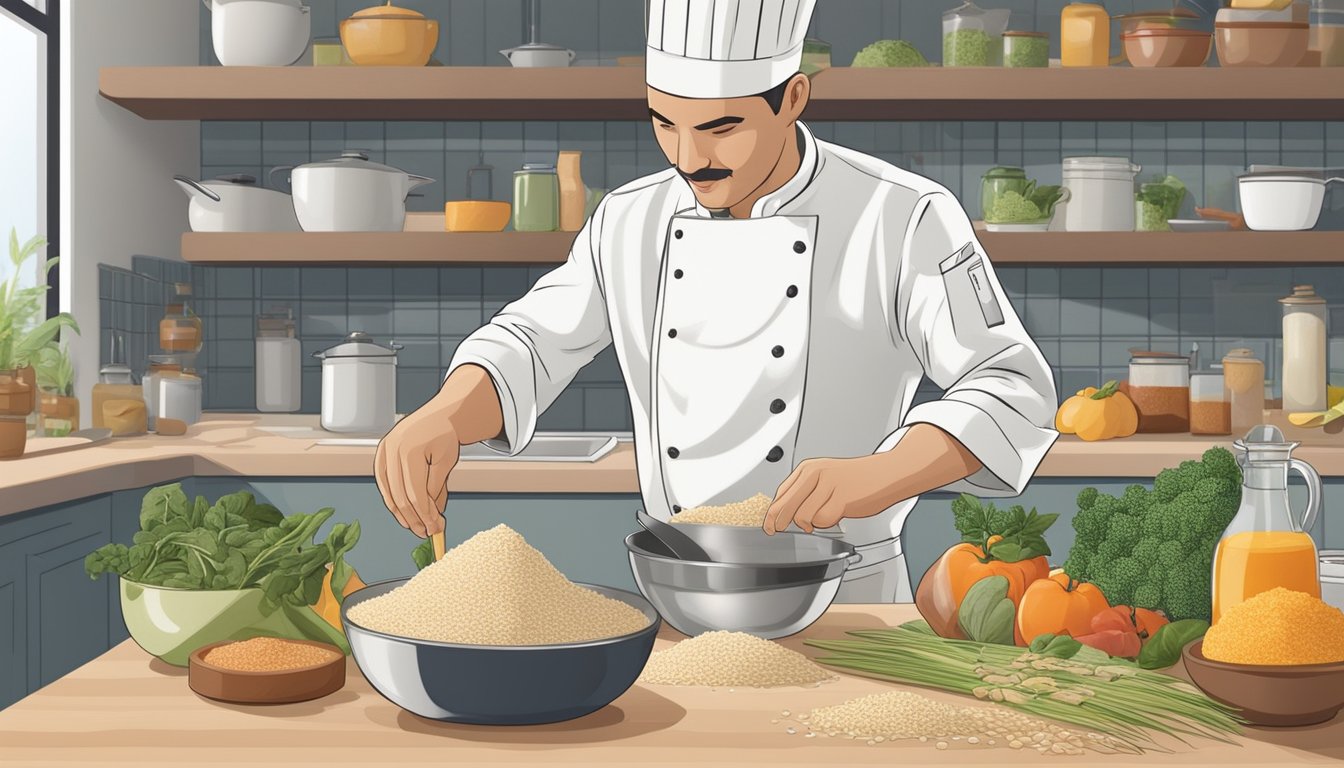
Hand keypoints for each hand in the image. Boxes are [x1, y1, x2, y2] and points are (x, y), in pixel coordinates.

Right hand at [374, 400, 460, 537]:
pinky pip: (383, 483)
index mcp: (410, 451)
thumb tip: (432, 515)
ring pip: (389, 492)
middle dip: (414, 518)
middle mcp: (392, 450)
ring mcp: (383, 451)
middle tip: (426, 531)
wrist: (439, 414)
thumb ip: (437, 488)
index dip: (425, 515)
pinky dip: (392, 499)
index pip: (416, 494)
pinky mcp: (380, 453)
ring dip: (401, 513)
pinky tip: (402, 512)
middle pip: (400, 496)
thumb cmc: (445, 434)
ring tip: (415, 526)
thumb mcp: (446, 462)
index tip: (434, 527)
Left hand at [762, 453, 903, 534]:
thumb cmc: (858, 478)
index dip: (772, 513)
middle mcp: (816, 473)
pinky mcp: (842, 498)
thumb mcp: (825, 477)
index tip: (769, 524)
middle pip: (786, 505)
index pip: (781, 493)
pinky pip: (823, 520)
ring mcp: (829, 485)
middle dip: (780, 522)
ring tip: (824, 516)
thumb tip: (784, 512)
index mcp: (809, 468)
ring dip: (811, 523)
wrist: (886, 473)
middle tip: (779, 530)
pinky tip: (835, 515)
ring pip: (803, 516)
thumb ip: (805, 491)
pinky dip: (827, 523)